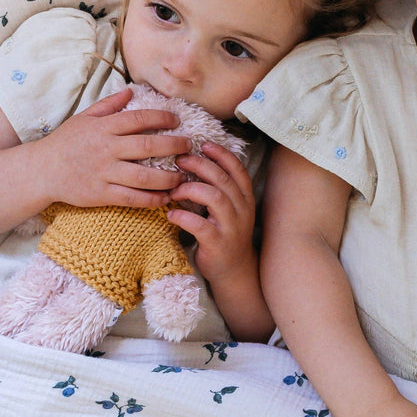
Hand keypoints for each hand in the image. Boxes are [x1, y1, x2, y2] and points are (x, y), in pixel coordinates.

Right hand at [38, 88, 192, 208]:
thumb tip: (131, 92)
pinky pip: (132, 198)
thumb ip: (109, 105)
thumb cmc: (65, 142)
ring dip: (169, 177)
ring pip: (144, 176)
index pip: (139, 119)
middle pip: (148, 146)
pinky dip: (152, 199)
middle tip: (189, 146)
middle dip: (174, 145)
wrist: (41, 171)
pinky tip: (166, 197)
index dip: (162, 118)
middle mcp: (106, 149)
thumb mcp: (84, 118)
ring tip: (183, 175)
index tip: (177, 120)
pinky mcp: (101, 195)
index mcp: (104, 128)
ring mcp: (104, 173)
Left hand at [166, 143, 256, 283]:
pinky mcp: (218, 244)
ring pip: (215, 197)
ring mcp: (232, 227)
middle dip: (200, 165)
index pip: (237, 168)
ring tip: (174, 190)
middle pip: (223, 178)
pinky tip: (171, 214)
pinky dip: (183, 216)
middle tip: (180, 161)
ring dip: (190, 189)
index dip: (221, 154)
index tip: (202, 145)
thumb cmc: (226, 234)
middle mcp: (242, 209)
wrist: (235, 271)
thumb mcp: (230, 209)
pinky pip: (200, 225)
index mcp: (245, 197)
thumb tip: (195, 164)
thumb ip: (220, 189)